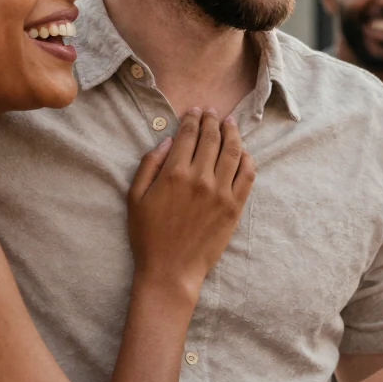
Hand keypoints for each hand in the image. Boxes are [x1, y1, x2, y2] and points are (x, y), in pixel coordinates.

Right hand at [127, 109, 253, 302]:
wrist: (171, 270)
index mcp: (173, 173)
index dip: (193, 119)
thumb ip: (149, 165)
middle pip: (212, 138)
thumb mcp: (135, 198)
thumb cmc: (147, 236)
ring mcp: (221, 192)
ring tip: (230, 123)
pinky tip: (243, 152)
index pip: (188, 135)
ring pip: (233, 152)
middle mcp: (200, 178)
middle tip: (214, 112)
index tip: (195, 111)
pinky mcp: (235, 207)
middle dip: (213, 120)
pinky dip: (247, 158)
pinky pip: (247, 175)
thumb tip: (168, 141)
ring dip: (233, 133)